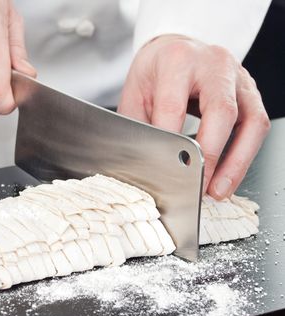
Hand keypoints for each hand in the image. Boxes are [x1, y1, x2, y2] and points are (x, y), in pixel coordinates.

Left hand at [118, 35, 269, 199]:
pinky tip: (229, 175)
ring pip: (251, 121)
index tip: (165, 170)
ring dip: (237, 162)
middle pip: (221, 111)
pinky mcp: (251, 92)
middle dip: (211, 155)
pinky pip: (257, 126)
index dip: (170, 141)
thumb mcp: (135, 93)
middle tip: (198, 185)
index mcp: (178, 61)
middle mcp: (214, 65)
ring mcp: (238, 77)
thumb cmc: (154, 73)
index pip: (174, 106)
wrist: (174, 49)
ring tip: (219, 190)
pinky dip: (244, 155)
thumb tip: (147, 163)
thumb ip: (139, 125)